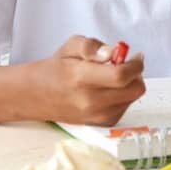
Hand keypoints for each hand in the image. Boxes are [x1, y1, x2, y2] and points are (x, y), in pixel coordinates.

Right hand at [28, 35, 145, 124]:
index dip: (135, 64)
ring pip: (132, 99)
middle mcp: (90, 100)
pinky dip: (124, 97)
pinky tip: (110, 89)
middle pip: (134, 90)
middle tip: (128, 65)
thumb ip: (92, 46)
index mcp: (82, 78)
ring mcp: (94, 115)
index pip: (121, 75)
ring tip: (114, 76)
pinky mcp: (98, 123)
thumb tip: (112, 52)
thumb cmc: (53, 70)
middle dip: (137, 74)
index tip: (136, 56)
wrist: (34, 95)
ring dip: (130, 85)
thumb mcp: (70, 47)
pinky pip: (124, 108)